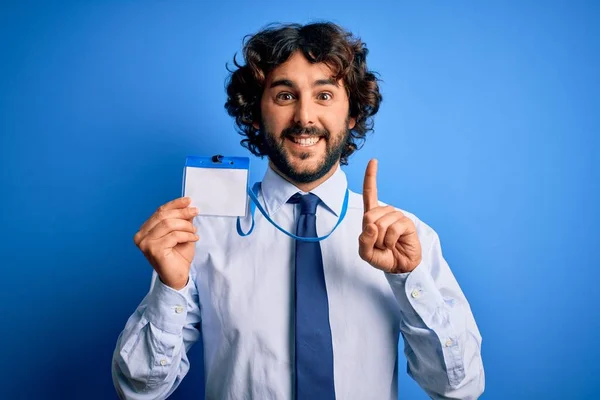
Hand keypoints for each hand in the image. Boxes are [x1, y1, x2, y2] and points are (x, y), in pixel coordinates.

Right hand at [133, 197, 199, 289]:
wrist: (177, 277)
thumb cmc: (178, 256)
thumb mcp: (182, 233)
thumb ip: (182, 220)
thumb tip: (188, 205)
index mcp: (145, 230)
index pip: (160, 212)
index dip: (174, 204)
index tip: (188, 200)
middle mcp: (141, 236)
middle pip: (163, 216)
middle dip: (182, 212)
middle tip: (195, 212)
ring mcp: (145, 243)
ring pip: (169, 224)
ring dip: (186, 225)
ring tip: (194, 231)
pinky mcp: (154, 250)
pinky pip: (174, 236)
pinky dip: (187, 235)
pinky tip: (194, 238)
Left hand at [358, 159, 421, 273]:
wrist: (399, 267)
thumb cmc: (382, 257)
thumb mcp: (366, 253)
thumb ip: (364, 241)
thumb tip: (371, 225)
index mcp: (372, 216)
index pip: (370, 193)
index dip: (371, 177)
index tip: (374, 161)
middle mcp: (385, 213)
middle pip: (369, 216)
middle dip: (371, 235)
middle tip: (379, 244)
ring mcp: (396, 216)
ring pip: (381, 224)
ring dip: (381, 240)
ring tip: (387, 245)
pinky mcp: (406, 223)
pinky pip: (393, 228)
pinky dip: (390, 241)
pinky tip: (395, 244)